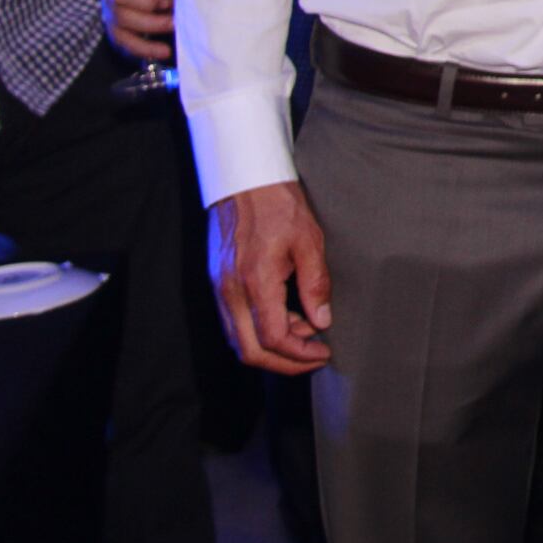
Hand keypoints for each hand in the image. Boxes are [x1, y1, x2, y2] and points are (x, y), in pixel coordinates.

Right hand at [101, 0, 174, 63]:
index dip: (147, 1)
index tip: (168, 3)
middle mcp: (110, 0)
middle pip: (121, 16)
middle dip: (151, 22)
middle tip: (174, 23)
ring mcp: (112, 17)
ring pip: (121, 36)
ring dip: (146, 44)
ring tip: (166, 49)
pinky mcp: (120, 32)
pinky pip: (127, 46)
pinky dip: (144, 51)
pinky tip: (161, 53)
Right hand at [209, 181, 333, 374]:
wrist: (245, 180)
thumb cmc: (279, 205)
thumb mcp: (309, 240)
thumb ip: (315, 284)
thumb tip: (322, 321)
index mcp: (254, 281)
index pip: (273, 338)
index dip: (300, 354)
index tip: (323, 352)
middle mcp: (230, 291)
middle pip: (249, 351)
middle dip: (284, 363)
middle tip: (313, 357)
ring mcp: (219, 289)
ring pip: (239, 340)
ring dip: (272, 347)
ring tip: (306, 331)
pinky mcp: (218, 283)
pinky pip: (235, 322)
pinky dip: (259, 329)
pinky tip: (287, 316)